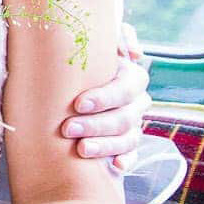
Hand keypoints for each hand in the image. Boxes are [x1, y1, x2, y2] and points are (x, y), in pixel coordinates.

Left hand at [61, 22, 150, 173]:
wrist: (68, 87)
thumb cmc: (76, 62)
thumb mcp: (87, 44)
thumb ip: (110, 36)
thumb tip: (133, 52)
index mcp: (129, 77)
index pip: (126, 87)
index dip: (105, 96)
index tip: (78, 103)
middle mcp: (135, 102)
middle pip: (126, 116)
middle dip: (97, 124)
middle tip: (67, 129)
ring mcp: (132, 125)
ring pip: (128, 138)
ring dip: (106, 145)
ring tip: (80, 150)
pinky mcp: (125, 145)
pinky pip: (132, 155)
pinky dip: (125, 160)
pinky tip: (114, 167)